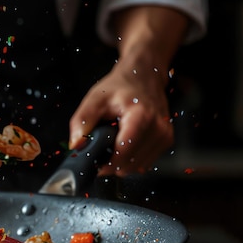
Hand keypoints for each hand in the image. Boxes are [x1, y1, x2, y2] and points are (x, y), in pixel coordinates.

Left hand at [68, 62, 173, 176]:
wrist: (143, 75)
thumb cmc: (120, 86)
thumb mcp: (95, 98)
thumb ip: (82, 121)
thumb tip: (76, 144)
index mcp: (141, 117)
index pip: (124, 153)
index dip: (106, 163)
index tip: (94, 163)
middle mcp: (158, 128)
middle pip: (130, 164)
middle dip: (112, 163)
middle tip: (101, 151)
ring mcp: (164, 135)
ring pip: (138, 167)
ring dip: (122, 163)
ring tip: (113, 145)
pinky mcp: (166, 140)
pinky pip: (145, 163)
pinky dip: (132, 160)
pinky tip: (124, 146)